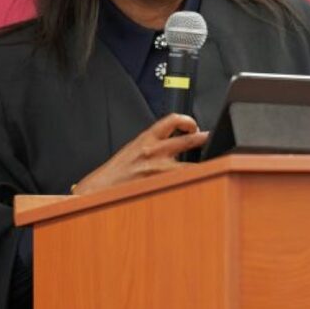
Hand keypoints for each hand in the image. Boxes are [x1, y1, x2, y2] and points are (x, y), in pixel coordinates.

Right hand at [73, 113, 208, 194]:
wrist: (99, 188)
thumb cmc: (116, 172)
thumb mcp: (133, 149)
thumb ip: (152, 144)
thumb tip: (171, 143)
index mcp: (145, 139)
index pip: (171, 121)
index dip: (187, 120)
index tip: (193, 125)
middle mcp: (153, 152)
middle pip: (185, 140)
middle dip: (201, 138)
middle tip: (208, 138)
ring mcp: (158, 170)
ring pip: (189, 165)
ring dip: (201, 164)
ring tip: (210, 163)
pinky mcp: (160, 186)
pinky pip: (181, 183)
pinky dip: (190, 183)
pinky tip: (196, 183)